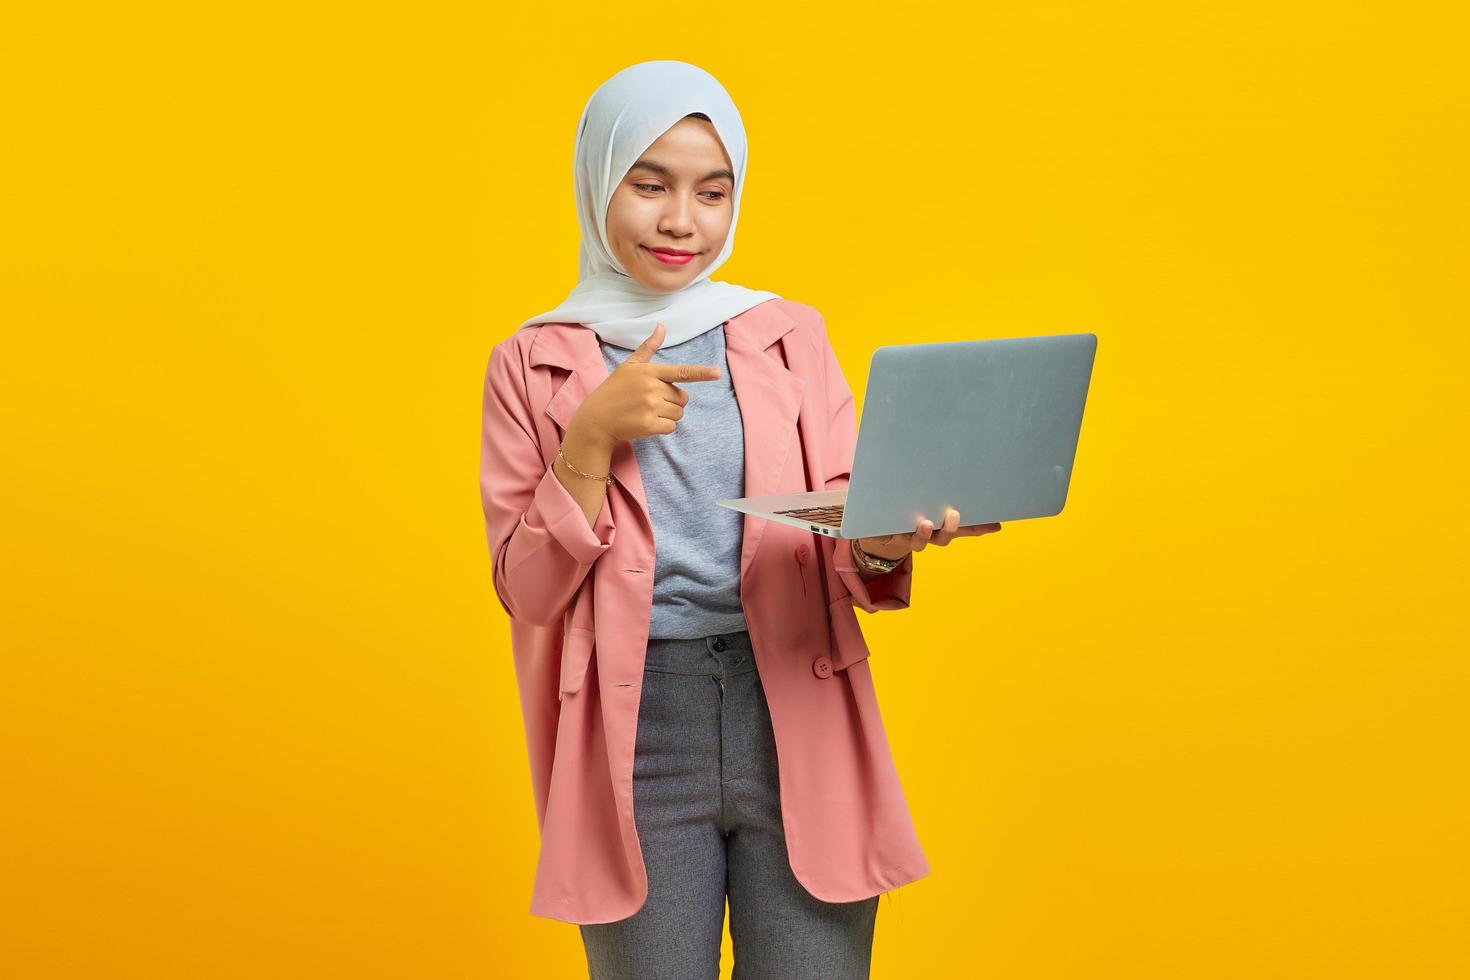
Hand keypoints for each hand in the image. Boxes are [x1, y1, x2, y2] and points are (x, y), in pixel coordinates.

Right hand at [571, 322, 722, 444]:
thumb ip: (648, 348)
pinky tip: (647, 423)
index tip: (717, 373)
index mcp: (649, 372)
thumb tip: (661, 327)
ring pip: (678, 413)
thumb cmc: (614, 390)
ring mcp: (650, 407)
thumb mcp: (629, 366)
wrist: (596, 419)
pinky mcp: (649, 425)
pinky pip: (671, 427)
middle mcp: (651, 388)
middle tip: (651, 402)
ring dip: (668, 415)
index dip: (701, 373)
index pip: (681, 372)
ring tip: (648, 411)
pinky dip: (663, 427)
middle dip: (672, 401)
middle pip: (683, 398)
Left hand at [857, 509, 1002, 561]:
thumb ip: (946, 497)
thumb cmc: (910, 514)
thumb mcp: (928, 503)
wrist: (879, 533)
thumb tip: (973, 490)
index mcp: (938, 528)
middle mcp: (925, 535)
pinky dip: (880, 533)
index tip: (995, 524)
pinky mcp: (882, 536)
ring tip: (924, 523)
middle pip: (941, 538)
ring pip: (916, 542)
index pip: (962, 529)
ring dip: (921, 534)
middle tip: (954, 515)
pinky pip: (881, 536)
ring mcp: (905, 537)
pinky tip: (880, 526)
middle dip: (949, 529)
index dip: (978, 528)